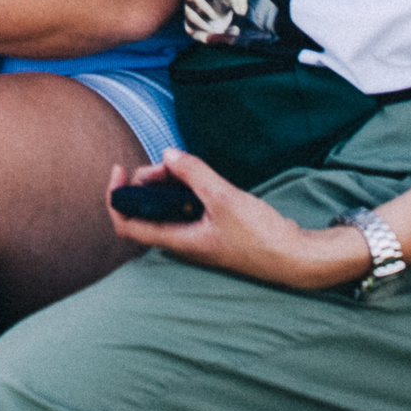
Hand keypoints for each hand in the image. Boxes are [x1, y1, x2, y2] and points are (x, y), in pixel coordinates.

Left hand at [104, 149, 373, 291]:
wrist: (295, 257)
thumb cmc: (260, 237)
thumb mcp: (224, 198)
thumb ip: (194, 174)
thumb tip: (168, 153)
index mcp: (178, 240)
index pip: (126, 225)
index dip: (116, 197)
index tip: (120, 170)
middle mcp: (183, 241)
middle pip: (146, 210)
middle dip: (147, 181)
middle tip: (167, 162)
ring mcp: (198, 236)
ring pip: (167, 206)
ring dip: (167, 183)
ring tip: (182, 165)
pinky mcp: (213, 229)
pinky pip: (187, 206)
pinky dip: (186, 188)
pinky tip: (200, 177)